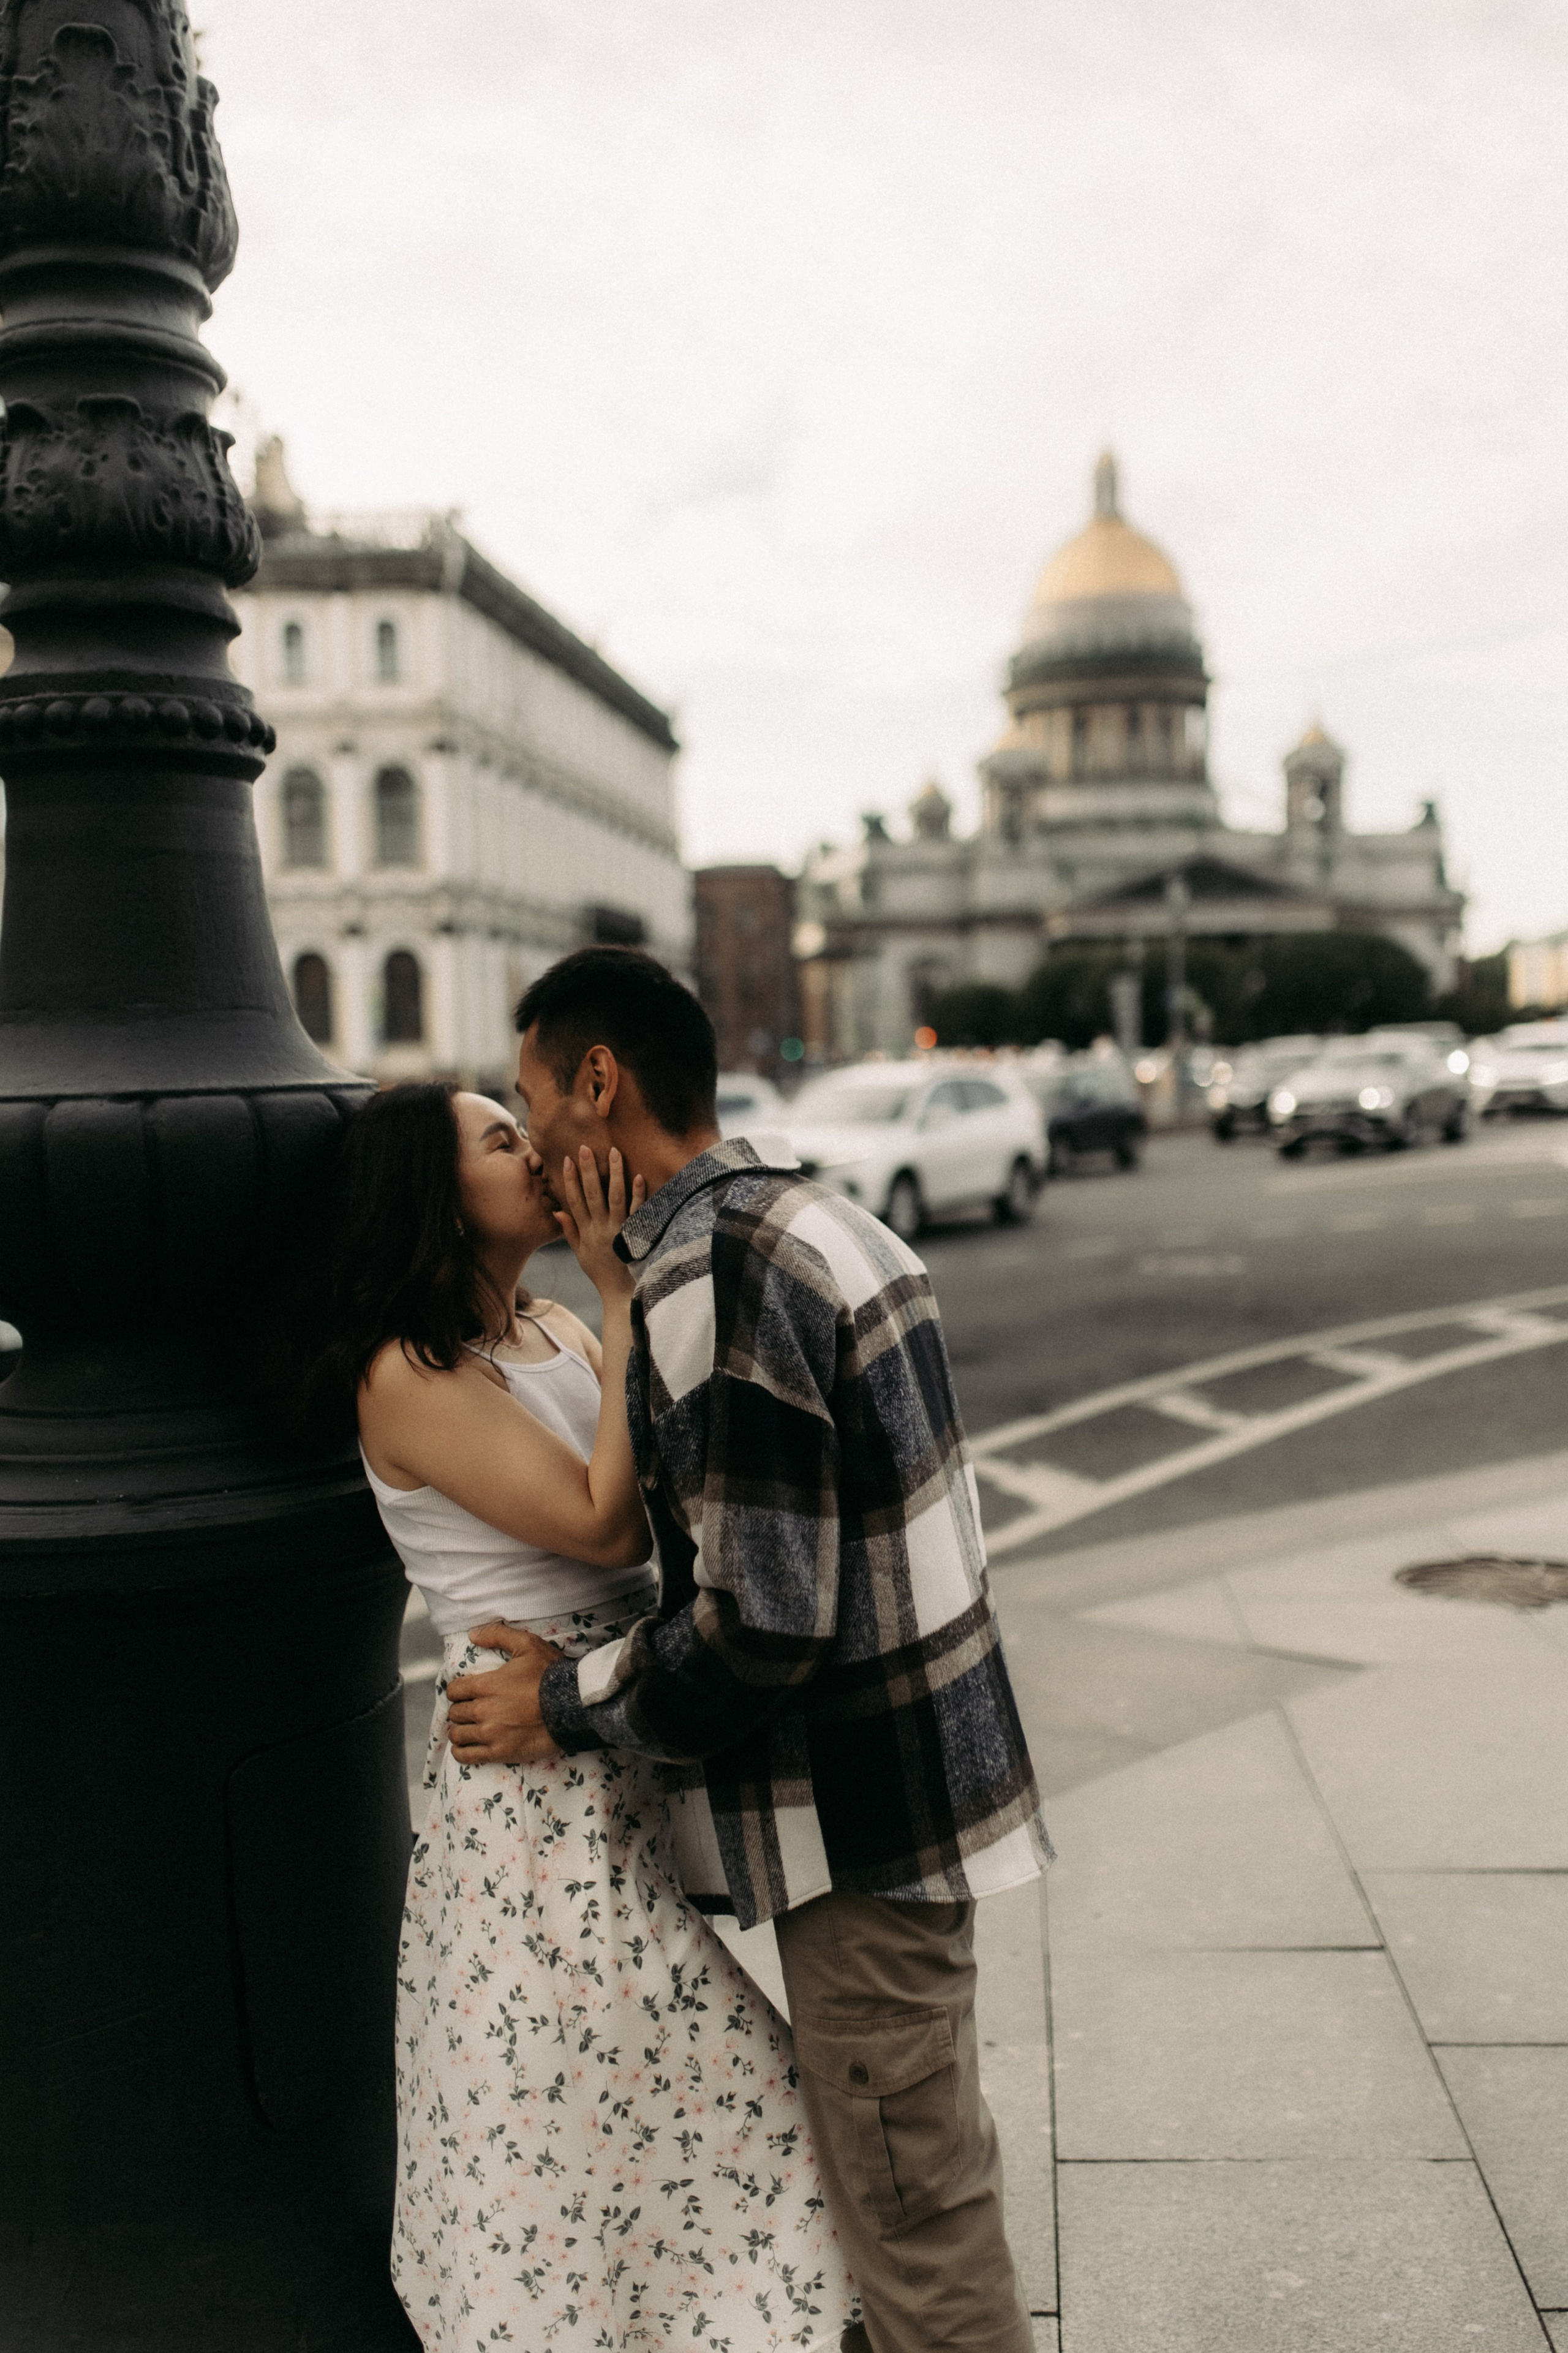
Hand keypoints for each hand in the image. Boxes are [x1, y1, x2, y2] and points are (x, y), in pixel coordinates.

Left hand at [445, 1623, 564, 1763]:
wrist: (573, 1706)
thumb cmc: (551, 1674)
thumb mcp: (528, 1645)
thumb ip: (498, 1635)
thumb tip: (473, 1634)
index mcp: (486, 1685)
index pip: (454, 1690)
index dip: (458, 1690)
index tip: (465, 1693)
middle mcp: (483, 1710)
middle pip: (455, 1713)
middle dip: (460, 1710)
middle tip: (468, 1711)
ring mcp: (491, 1733)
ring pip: (458, 1734)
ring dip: (459, 1730)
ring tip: (466, 1729)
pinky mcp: (500, 1752)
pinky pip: (468, 1756)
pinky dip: (461, 1752)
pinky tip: (463, 1748)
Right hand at [554, 1145, 644, 1304]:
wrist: (621, 1294)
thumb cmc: (601, 1273)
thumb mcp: (580, 1253)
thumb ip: (569, 1230)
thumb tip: (557, 1210)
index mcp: (585, 1231)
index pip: (573, 1200)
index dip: (569, 1180)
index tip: (566, 1160)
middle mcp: (599, 1228)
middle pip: (592, 1194)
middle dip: (588, 1169)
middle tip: (585, 1147)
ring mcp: (618, 1231)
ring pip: (615, 1197)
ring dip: (614, 1174)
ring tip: (614, 1151)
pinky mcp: (634, 1236)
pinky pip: (637, 1211)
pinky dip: (638, 1194)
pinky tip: (638, 1176)